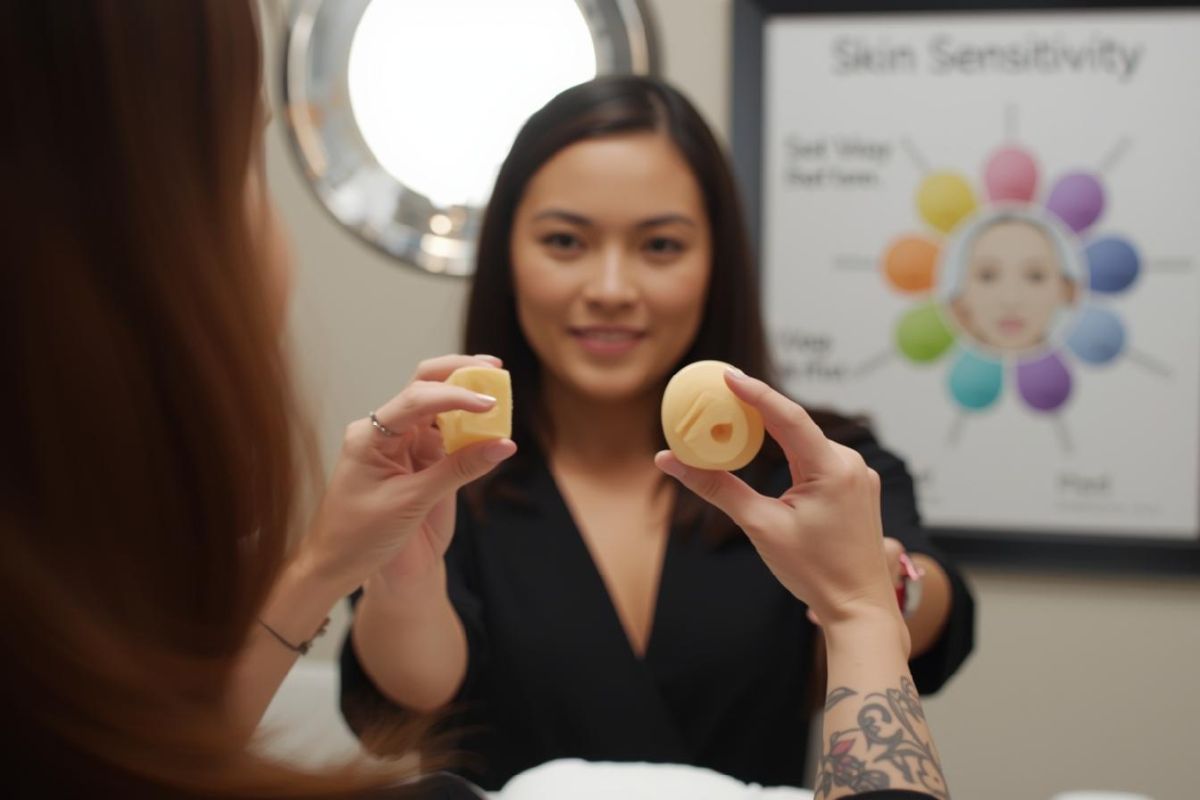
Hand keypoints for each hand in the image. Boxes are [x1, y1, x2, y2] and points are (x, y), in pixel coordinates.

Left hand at [299, 355, 516, 598]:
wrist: (337, 567)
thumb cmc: (359, 536)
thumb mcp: (411, 503)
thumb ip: (459, 471)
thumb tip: (503, 444)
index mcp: (370, 436)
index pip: (416, 400)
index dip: (456, 396)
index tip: (489, 403)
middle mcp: (383, 431)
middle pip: (424, 386)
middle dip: (460, 373)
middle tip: (496, 368)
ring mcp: (399, 444)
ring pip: (437, 407)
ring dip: (467, 398)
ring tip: (499, 395)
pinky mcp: (414, 460)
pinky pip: (444, 435)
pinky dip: (467, 428)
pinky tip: (488, 426)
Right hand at [654, 369, 897, 627]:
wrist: (860, 608)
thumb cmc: (815, 572)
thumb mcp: (760, 526)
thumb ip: (717, 488)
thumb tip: (671, 462)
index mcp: (832, 469)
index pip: (789, 417)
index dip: (755, 392)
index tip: (726, 375)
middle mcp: (851, 464)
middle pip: (797, 425)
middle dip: (758, 409)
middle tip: (722, 393)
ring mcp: (857, 475)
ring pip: (807, 442)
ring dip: (775, 432)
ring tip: (738, 420)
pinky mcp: (856, 487)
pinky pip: (819, 459)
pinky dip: (791, 453)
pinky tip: (769, 453)